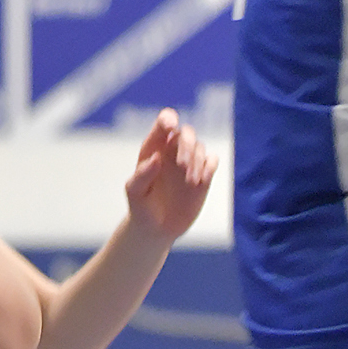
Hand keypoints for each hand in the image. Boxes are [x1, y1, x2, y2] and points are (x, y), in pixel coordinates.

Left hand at [124, 108, 218, 240]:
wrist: (156, 229)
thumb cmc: (141, 206)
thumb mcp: (134, 191)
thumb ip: (142, 175)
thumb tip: (157, 158)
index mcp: (154, 147)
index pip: (164, 122)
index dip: (169, 119)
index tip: (170, 126)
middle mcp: (173, 151)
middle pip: (186, 133)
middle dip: (187, 144)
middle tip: (183, 165)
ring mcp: (189, 163)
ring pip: (200, 147)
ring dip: (197, 160)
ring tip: (190, 182)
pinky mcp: (203, 178)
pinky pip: (212, 161)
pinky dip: (210, 166)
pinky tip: (201, 180)